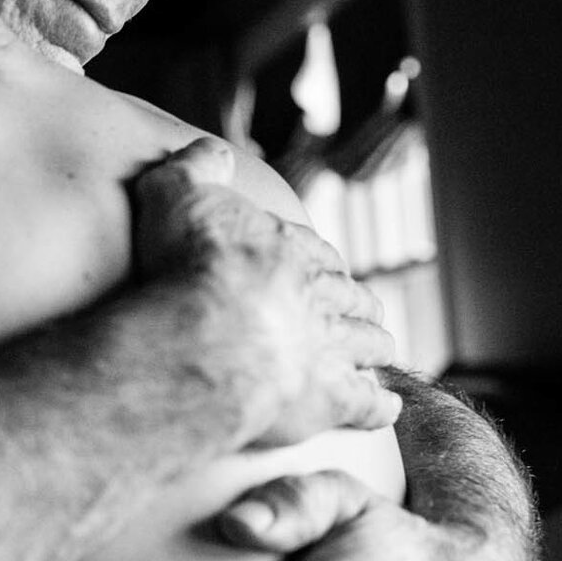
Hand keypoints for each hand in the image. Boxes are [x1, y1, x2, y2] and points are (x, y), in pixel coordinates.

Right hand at [129, 142, 399, 446]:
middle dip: (357, 304)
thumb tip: (213, 150)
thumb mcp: (175, 195)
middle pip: (353, 298)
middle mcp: (320, 297)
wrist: (202, 338)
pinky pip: (368, 406)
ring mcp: (330, 351)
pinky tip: (386, 410)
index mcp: (290, 249)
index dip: (320, 263)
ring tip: (377, 354)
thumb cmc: (184, 267)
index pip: (318, 253)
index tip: (322, 270)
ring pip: (370, 346)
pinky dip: (380, 408)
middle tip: (360, 311)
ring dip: (375, 349)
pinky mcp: (331, 401)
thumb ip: (195, 168)